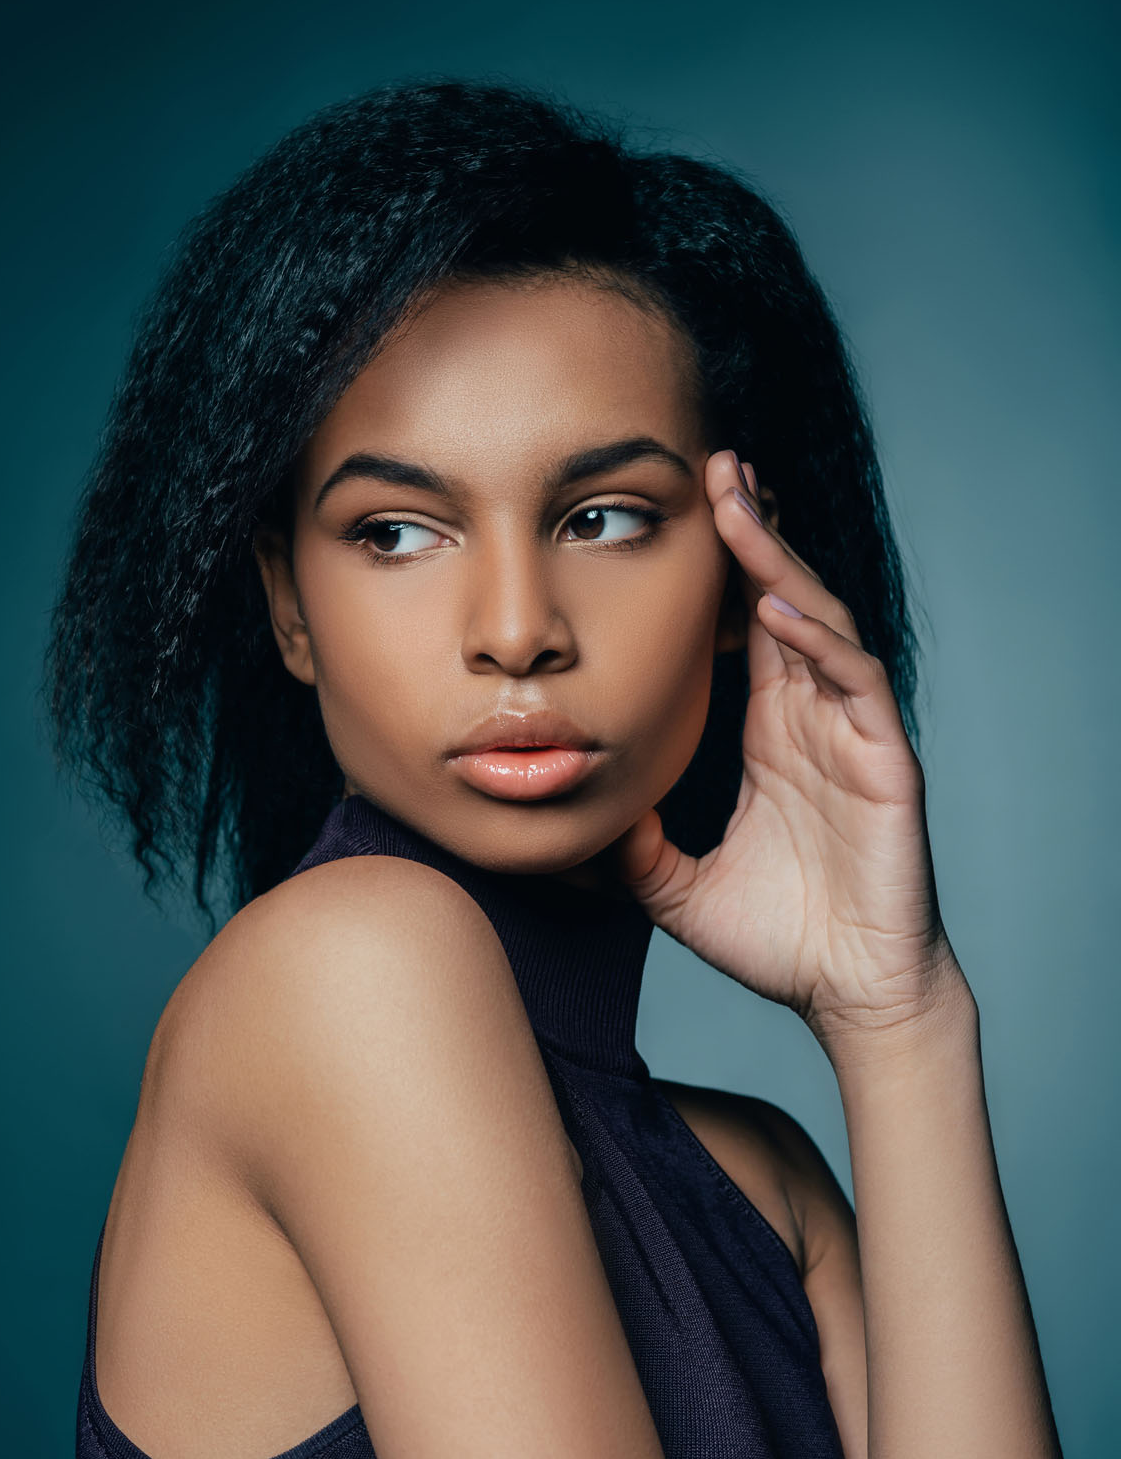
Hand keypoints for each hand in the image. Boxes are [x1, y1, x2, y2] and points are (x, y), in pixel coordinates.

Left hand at [613, 450, 963, 1051]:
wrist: (849, 994)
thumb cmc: (779, 941)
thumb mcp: (675, 888)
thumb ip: (632, 848)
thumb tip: (574, 815)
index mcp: (771, 735)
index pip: (744, 630)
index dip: (719, 572)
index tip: (682, 511)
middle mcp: (813, 720)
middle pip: (781, 601)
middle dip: (750, 533)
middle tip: (715, 464)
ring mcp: (852, 735)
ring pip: (819, 622)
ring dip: (778, 562)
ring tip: (740, 503)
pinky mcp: (886, 762)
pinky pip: (855, 683)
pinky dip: (819, 641)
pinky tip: (781, 608)